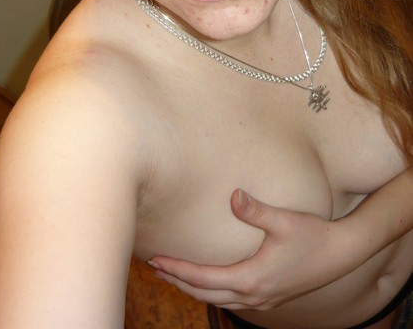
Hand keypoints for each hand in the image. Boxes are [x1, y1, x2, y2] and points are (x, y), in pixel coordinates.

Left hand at [148, 189, 354, 309]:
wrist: (341, 255)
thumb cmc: (312, 236)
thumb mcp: (284, 220)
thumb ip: (256, 210)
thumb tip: (234, 195)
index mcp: (251, 278)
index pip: (202, 278)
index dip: (177, 269)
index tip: (156, 259)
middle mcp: (253, 295)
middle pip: (204, 293)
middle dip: (177, 280)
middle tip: (154, 266)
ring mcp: (262, 299)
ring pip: (217, 298)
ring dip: (193, 287)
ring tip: (174, 273)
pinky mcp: (270, 297)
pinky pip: (231, 298)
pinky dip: (212, 290)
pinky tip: (209, 280)